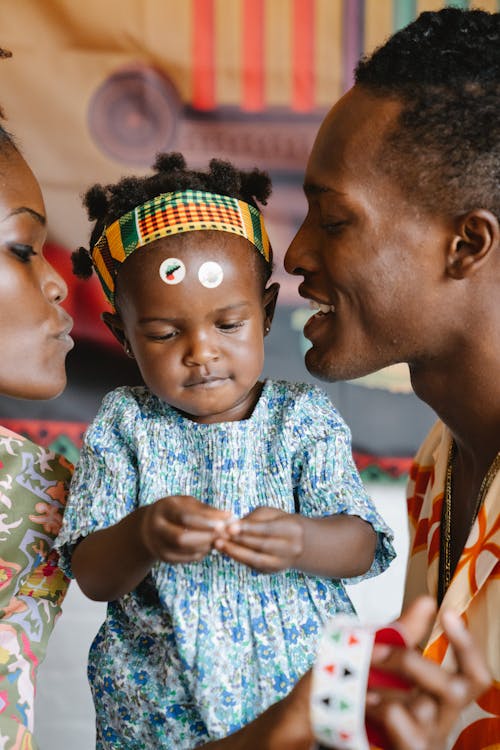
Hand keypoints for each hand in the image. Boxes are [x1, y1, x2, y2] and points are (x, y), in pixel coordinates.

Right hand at [140, 495, 230, 563]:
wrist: (150, 526)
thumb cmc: (176, 510)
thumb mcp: (187, 503)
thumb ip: (206, 510)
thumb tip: (229, 518)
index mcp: (163, 508)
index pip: (185, 517)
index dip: (206, 521)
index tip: (225, 522)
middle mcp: (156, 527)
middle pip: (181, 538)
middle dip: (206, 536)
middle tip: (225, 534)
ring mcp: (157, 544)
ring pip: (184, 550)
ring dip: (206, 545)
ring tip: (220, 538)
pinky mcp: (164, 557)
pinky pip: (186, 558)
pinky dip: (201, 552)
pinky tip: (209, 545)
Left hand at [214, 507, 302, 572]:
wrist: (298, 543)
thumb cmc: (279, 522)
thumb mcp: (271, 514)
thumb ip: (254, 518)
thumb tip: (232, 525)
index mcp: (292, 530)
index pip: (268, 530)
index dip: (248, 529)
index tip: (230, 527)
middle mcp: (291, 549)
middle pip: (261, 546)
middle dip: (239, 540)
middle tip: (219, 534)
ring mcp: (282, 563)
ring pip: (256, 559)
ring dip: (235, 552)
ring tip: (218, 544)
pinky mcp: (272, 571)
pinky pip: (253, 565)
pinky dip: (238, 558)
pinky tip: (225, 550)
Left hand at [366, 596, 491, 749]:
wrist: (338, 731)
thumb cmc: (369, 701)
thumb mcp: (386, 664)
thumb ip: (406, 635)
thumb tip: (428, 601)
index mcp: (441, 697)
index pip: (476, 676)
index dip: (468, 647)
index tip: (448, 614)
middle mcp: (441, 721)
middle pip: (455, 691)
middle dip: (412, 662)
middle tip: (375, 649)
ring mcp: (426, 740)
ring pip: (422, 707)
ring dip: (384, 685)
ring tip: (359, 679)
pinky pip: (399, 720)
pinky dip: (378, 704)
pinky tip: (362, 702)